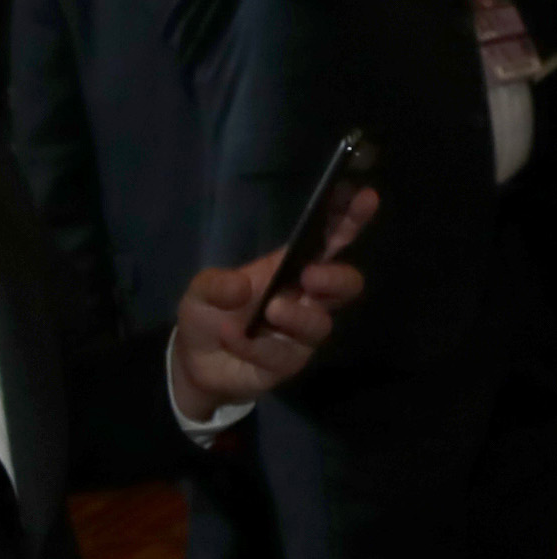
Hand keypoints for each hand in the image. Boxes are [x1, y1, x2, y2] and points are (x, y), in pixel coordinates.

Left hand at [168, 187, 373, 414]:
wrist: (195, 361)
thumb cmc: (209, 313)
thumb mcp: (202, 290)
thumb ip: (217, 283)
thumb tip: (240, 286)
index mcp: (292, 268)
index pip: (330, 240)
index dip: (350, 219)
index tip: (364, 196)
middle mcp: (306, 298)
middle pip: (346, 284)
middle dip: (336, 278)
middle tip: (310, 276)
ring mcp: (301, 332)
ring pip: (320, 324)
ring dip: (295, 316)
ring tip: (270, 311)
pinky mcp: (289, 362)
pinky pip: (282, 355)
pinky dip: (254, 345)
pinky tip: (232, 338)